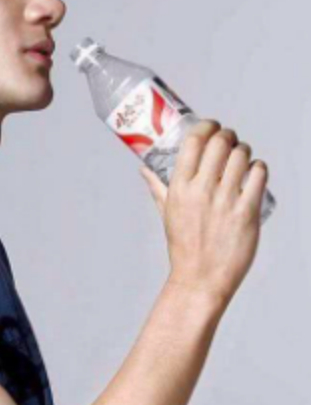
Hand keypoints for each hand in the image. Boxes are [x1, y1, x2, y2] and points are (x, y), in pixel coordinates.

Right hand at [140, 119, 268, 306]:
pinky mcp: (247, 213)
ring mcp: (225, 201)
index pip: (194, 141)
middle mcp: (201, 190)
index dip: (206, 125)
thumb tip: (144, 169)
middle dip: (228, 134)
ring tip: (243, 154)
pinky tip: (255, 170)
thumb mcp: (166, 213)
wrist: (200, 279)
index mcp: (179, 187)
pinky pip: (258, 176)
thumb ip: (157, 188)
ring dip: (244, 149)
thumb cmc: (183, 246)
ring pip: (241, 156)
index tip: (211, 126)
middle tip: (229, 139)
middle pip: (219, 142)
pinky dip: (259, 167)